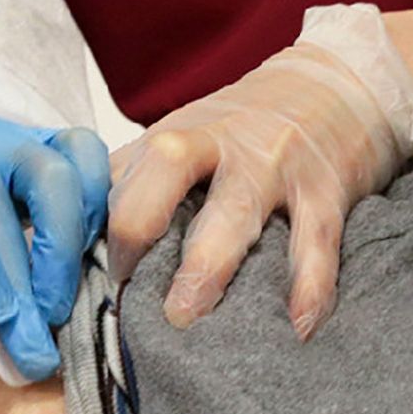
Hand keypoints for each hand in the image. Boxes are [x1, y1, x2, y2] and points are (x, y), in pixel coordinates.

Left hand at [0, 108, 108, 380]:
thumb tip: (28, 349)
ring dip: (76, 240)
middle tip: (46, 327)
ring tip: (65, 292)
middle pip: (33, 187)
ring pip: (68, 166)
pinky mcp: (44, 140)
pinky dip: (98, 206)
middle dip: (47, 270)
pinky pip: (88, 157)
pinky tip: (87, 253)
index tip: (6, 323)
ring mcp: (12, 135)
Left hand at [109, 25, 412, 334]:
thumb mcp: (183, 140)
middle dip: (138, 225)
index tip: (98, 282)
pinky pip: (317, 243)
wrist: (339, 87)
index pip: (118, 177)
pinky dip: (310, 287)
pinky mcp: (325, 191)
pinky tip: (299, 326)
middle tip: (126, 290)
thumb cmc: (246, 130)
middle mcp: (220, 145)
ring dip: (207, 265)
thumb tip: (73, 242)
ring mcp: (274, 167)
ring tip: (185, 315)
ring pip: (236, 211)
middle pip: (165, 168)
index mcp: (174, 138)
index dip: (97, 231)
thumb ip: (134, 183)